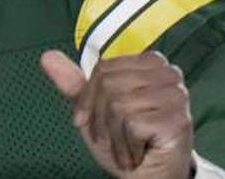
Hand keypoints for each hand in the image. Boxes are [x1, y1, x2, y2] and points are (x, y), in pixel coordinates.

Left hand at [41, 50, 193, 178]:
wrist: (148, 176)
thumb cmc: (126, 140)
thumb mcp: (95, 110)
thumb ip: (75, 84)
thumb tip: (48, 56)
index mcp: (150, 62)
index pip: (103, 69)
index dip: (90, 98)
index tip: (93, 120)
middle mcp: (168, 74)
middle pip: (109, 85)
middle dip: (101, 119)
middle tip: (114, 138)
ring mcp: (175, 95)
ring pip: (119, 105)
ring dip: (114, 136)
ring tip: (126, 147)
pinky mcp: (176, 119)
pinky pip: (132, 123)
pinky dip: (126, 145)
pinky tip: (137, 152)